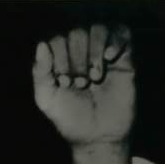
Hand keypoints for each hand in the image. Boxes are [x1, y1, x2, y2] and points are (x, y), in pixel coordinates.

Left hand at [32, 24, 134, 163]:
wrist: (98, 135)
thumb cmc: (69, 118)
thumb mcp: (47, 98)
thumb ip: (40, 73)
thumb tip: (41, 44)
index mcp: (60, 60)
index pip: (57, 40)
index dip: (59, 58)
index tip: (64, 83)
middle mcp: (80, 52)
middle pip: (77, 32)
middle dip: (76, 59)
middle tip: (81, 84)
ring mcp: (102, 53)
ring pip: (98, 28)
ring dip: (93, 52)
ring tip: (95, 78)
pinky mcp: (124, 57)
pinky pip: (122, 32)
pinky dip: (115, 40)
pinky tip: (110, 58)